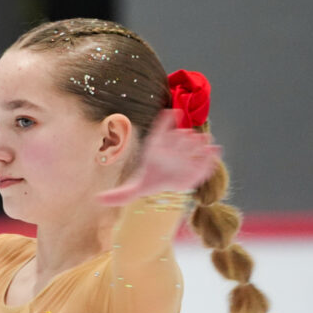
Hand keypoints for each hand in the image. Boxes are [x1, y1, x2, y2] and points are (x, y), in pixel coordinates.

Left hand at [96, 109, 222, 205]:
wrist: (167, 185)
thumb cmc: (150, 180)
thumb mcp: (133, 190)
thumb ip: (118, 195)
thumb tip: (97, 200)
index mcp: (157, 147)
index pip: (161, 130)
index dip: (165, 121)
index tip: (171, 113)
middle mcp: (175, 146)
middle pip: (180, 136)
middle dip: (184, 137)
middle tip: (186, 138)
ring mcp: (189, 152)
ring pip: (196, 141)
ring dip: (199, 141)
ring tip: (202, 142)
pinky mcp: (201, 163)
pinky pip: (209, 154)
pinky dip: (212, 152)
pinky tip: (214, 150)